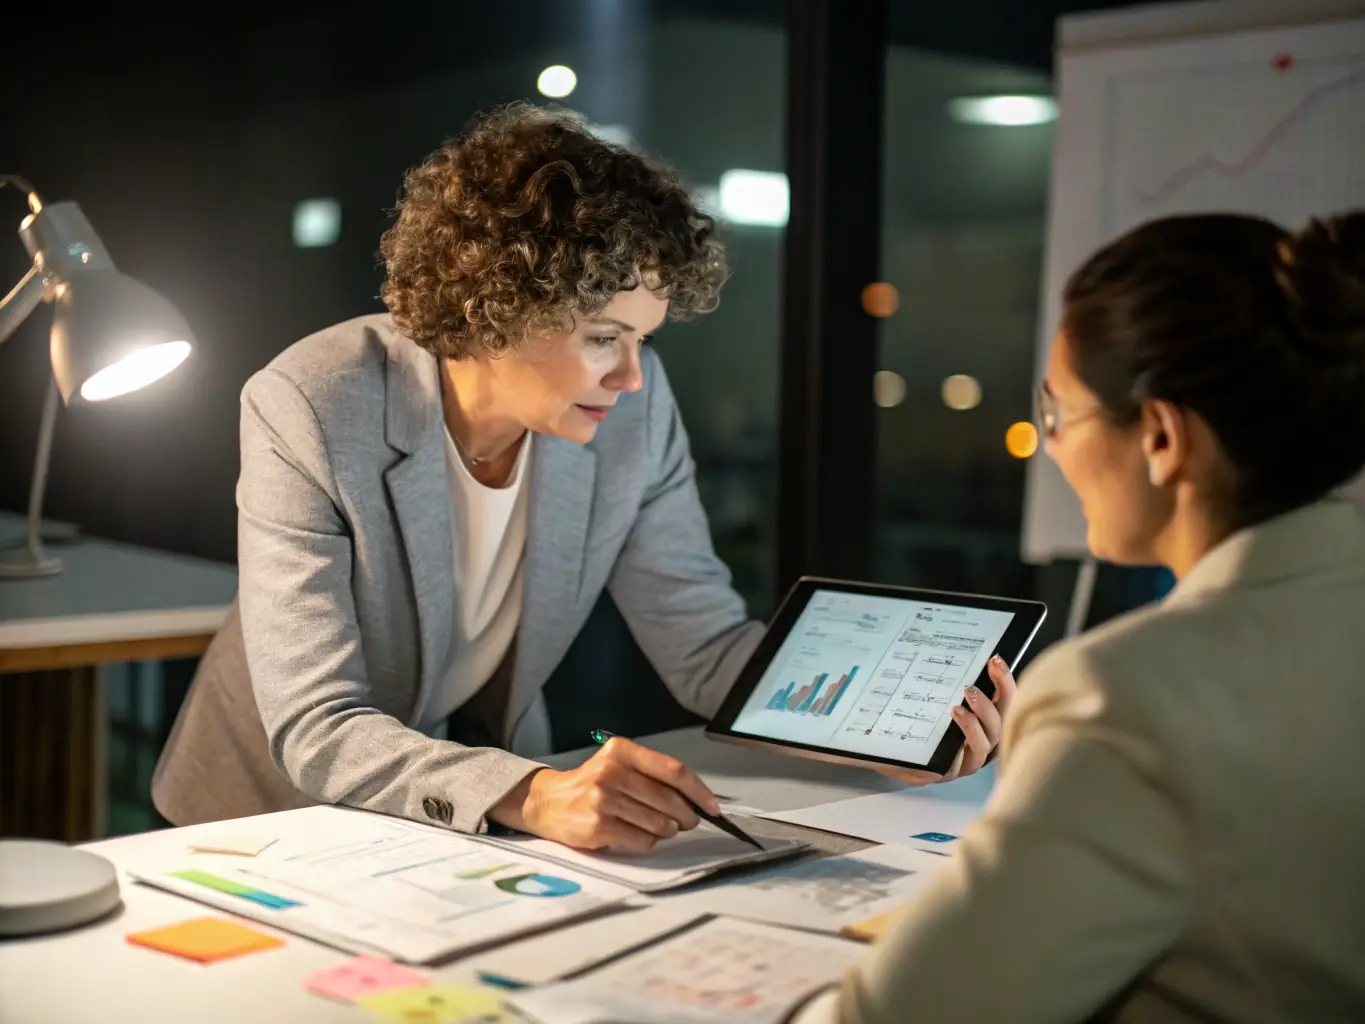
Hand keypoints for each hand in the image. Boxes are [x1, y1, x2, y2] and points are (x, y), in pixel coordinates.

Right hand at [488, 737, 720, 851]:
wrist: (549, 802)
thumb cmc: (593, 784)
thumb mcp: (619, 766)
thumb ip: (652, 776)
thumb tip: (696, 800)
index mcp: (622, 751)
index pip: (673, 770)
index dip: (698, 791)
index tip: (713, 807)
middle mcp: (612, 772)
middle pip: (669, 799)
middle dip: (687, 815)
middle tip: (689, 822)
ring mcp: (603, 800)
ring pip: (659, 823)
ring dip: (668, 830)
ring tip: (662, 828)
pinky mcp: (598, 827)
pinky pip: (642, 840)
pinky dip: (649, 841)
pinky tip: (640, 834)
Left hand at [875, 654, 1017, 785]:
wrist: (886, 745)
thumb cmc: (916, 718)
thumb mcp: (933, 694)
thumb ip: (949, 680)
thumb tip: (958, 649)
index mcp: (983, 721)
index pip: (1005, 702)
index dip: (1005, 683)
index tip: (995, 661)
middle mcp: (980, 741)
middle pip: (1000, 726)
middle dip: (989, 705)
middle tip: (970, 689)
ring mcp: (964, 760)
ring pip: (983, 747)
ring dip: (973, 726)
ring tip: (956, 709)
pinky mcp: (944, 773)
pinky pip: (956, 766)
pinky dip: (956, 751)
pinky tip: (948, 739)